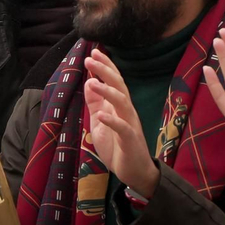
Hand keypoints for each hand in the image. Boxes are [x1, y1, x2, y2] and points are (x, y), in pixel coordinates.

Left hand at [83, 49, 160, 198]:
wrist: (134, 172)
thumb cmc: (117, 146)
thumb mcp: (100, 122)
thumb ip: (95, 103)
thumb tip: (89, 82)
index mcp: (119, 106)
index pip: (114, 81)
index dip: (105, 66)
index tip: (93, 52)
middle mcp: (127, 111)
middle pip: (119, 86)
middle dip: (105, 71)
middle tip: (90, 58)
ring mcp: (130, 124)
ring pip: (122, 102)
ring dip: (107, 92)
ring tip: (92, 82)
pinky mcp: (130, 140)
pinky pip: (123, 128)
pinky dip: (112, 120)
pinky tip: (102, 115)